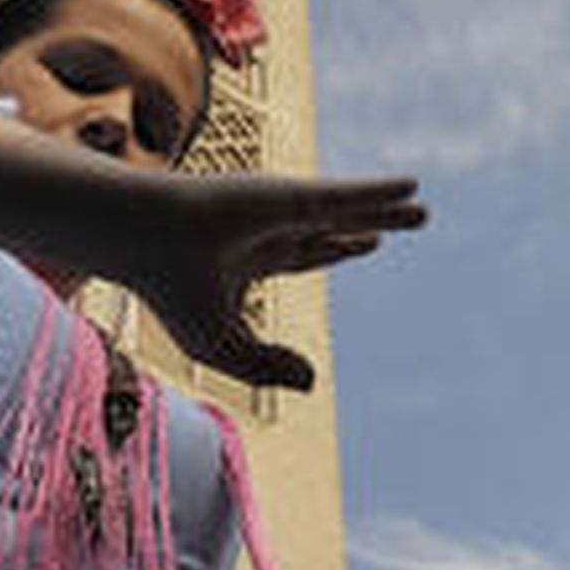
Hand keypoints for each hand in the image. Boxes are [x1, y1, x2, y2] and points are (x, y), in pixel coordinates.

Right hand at [137, 172, 426, 388]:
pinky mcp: (292, 197)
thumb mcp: (219, 346)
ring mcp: (282, 210)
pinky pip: (348, 196)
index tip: (366, 243)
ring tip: (420, 204)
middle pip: (334, 227)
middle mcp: (271, 229)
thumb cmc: (169, 290)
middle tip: (412, 218)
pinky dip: (380, 192)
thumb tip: (313, 383)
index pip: (305, 254)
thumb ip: (266, 369)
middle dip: (370, 224)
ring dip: (385, 207)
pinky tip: (410, 187)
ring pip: (346, 208)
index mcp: (251, 259)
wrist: (148, 242)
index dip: (337, 249)